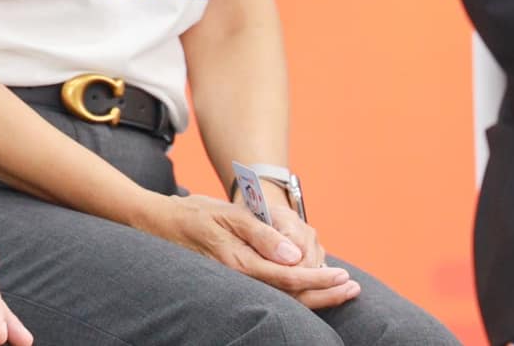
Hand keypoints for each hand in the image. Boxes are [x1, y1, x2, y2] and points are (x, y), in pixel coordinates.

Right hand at [141, 193, 355, 310]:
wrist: (160, 224)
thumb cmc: (194, 214)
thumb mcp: (228, 214)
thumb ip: (261, 234)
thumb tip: (294, 255)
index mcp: (239, 262)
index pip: (288, 277)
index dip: (318, 279)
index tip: (343, 276)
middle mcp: (240, 279)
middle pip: (290, 296)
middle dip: (325, 293)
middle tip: (353, 287)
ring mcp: (237, 284)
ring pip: (283, 298)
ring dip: (315, 295)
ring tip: (341, 290)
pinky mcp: (237, 282)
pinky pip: (272, 293)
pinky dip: (297, 291)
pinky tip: (312, 287)